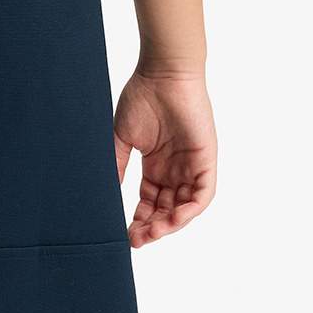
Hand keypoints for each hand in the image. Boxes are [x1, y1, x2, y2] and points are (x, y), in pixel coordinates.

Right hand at [114, 70, 216, 247]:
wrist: (162, 73)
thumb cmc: (142, 97)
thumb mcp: (122, 138)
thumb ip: (117, 166)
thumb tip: (106, 194)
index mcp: (156, 165)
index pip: (150, 201)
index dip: (139, 219)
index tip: (125, 233)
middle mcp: (176, 169)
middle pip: (167, 209)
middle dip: (152, 227)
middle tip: (136, 239)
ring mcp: (192, 165)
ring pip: (185, 207)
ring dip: (169, 224)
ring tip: (151, 234)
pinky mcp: (206, 160)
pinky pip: (203, 194)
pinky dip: (189, 210)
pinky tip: (173, 220)